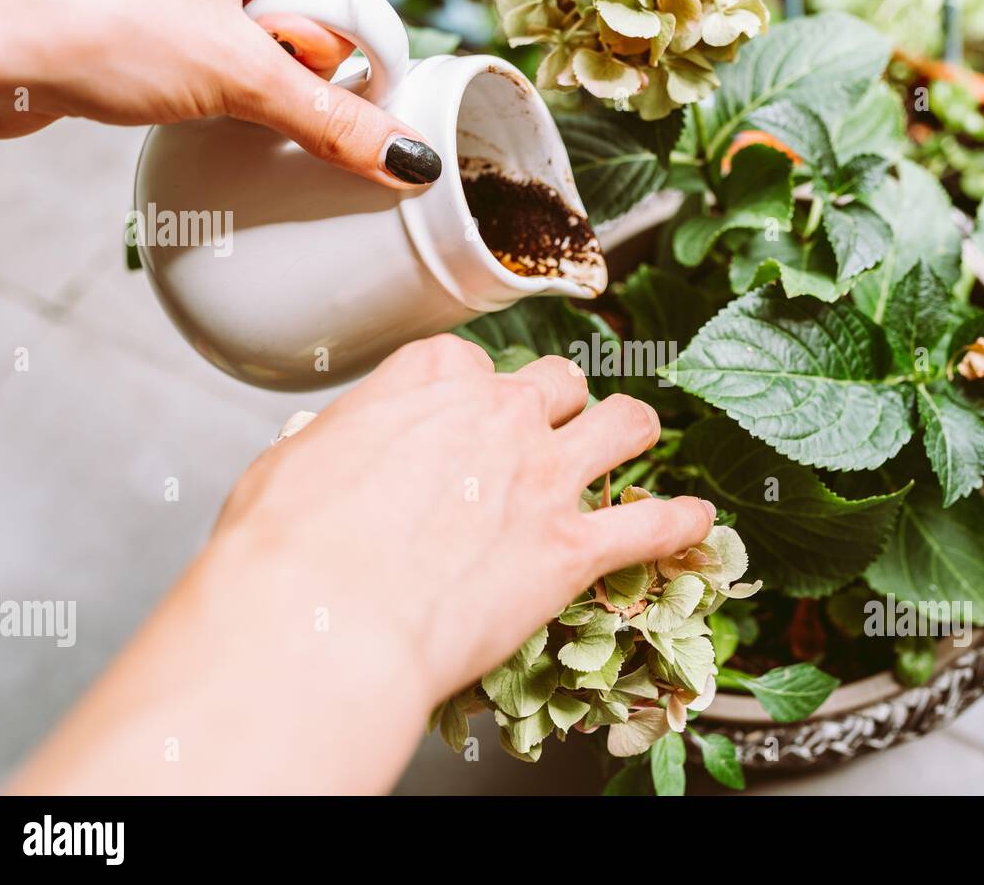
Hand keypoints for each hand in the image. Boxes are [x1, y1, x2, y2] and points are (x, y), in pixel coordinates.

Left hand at [0, 0, 439, 187]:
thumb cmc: (81, 16)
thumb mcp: (234, 74)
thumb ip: (332, 118)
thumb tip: (404, 154)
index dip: (356, 47)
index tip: (344, 96)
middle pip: (320, 16)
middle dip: (298, 66)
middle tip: (248, 73)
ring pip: (277, 48)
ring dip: (262, 86)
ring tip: (207, 83)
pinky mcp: (169, 16)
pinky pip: (237, 61)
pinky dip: (231, 91)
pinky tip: (198, 98)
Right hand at [7, 336, 714, 792]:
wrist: (322, 619)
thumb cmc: (288, 551)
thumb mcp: (293, 464)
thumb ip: (346, 442)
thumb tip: (348, 450)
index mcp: (430, 382)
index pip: (468, 363)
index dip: (468, 392)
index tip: (461, 416)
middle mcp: (499, 415)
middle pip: (555, 382)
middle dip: (552, 402)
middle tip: (545, 429)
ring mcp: (545, 477)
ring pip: (622, 423)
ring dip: (630, 430)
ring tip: (635, 436)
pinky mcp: (572, 549)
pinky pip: (652, 525)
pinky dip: (678, 523)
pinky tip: (694, 521)